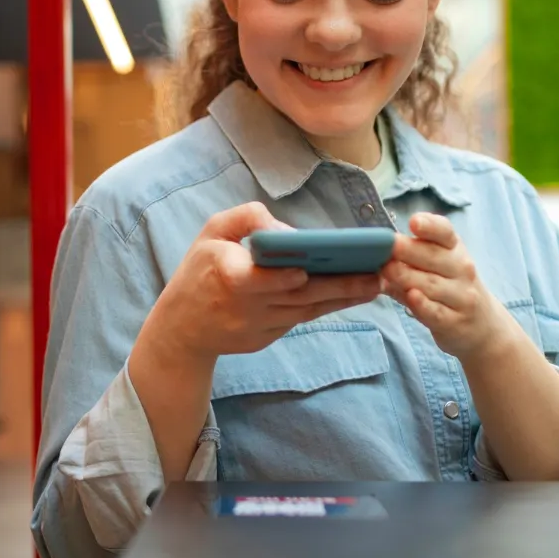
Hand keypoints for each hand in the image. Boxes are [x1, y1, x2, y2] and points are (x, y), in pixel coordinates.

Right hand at [142, 202, 381, 363]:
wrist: (182, 329)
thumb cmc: (199, 272)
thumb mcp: (211, 233)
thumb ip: (246, 218)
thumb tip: (287, 230)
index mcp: (229, 277)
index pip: (258, 281)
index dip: (281, 278)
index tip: (306, 271)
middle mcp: (247, 307)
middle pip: (298, 297)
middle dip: (338, 287)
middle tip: (375, 277)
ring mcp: (259, 327)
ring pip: (307, 311)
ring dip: (342, 298)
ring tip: (376, 284)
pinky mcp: (268, 338)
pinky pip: (301, 319)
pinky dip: (326, 307)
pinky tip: (352, 294)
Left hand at [380, 213, 519, 360]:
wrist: (482, 325)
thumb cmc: (449, 288)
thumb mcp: (437, 266)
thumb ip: (409, 257)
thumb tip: (373, 252)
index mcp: (454, 249)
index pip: (445, 233)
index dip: (430, 226)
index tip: (414, 222)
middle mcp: (461, 269)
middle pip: (434, 257)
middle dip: (408, 251)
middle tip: (387, 247)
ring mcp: (461, 296)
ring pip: (432, 284)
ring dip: (407, 277)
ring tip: (386, 271)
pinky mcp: (455, 321)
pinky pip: (436, 311)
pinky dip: (422, 304)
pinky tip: (410, 296)